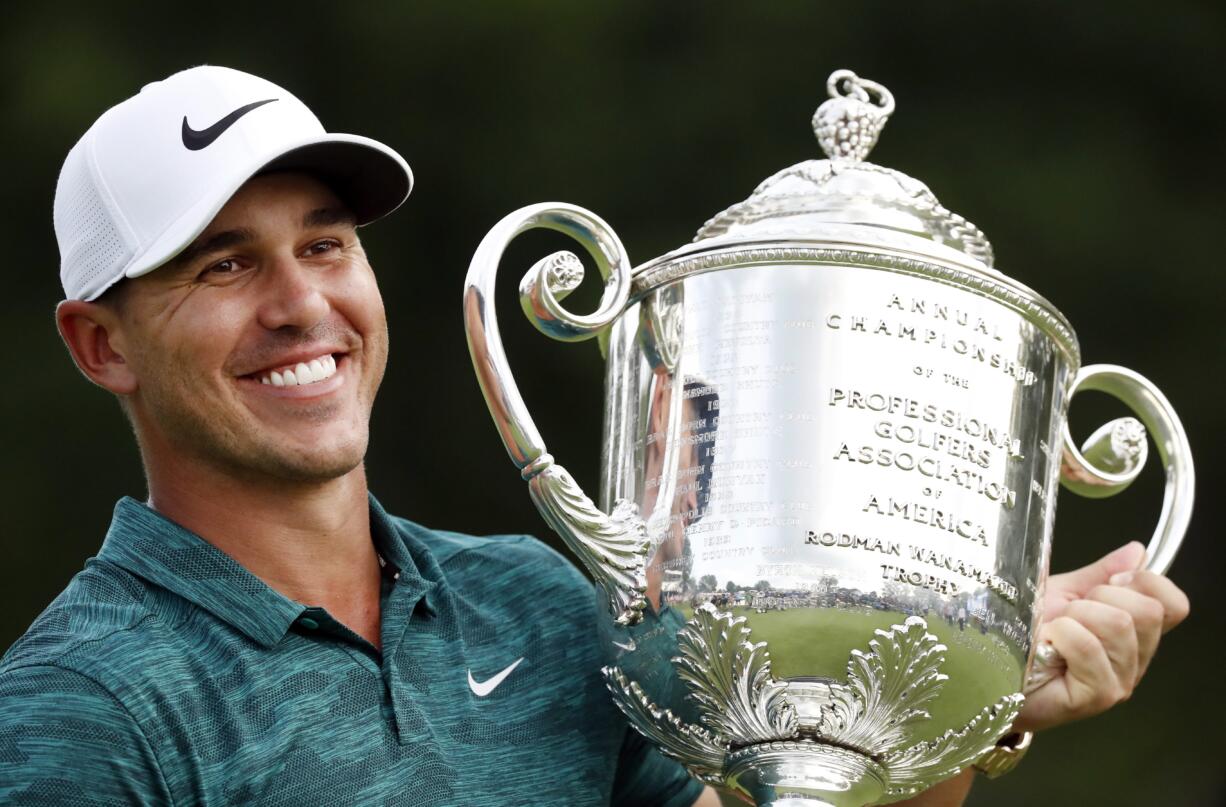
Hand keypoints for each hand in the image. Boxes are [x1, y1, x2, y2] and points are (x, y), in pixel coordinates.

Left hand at [1015, 541, 1188, 733]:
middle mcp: (1135, 660)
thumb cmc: (1025, 636)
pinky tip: (1046, 646)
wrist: (993, 672)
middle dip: (1099, 598)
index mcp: (1133, 633)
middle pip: (1148, 611)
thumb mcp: (1062, 593)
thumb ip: (1099, 574)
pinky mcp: (1098, 696)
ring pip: (1119, 624)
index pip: (1173, 605)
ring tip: (1054, 631)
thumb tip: (1137, 551)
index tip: (1110, 582)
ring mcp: (1120, 681)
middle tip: (1070, 613)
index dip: (1146, 582)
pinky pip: (1088, 645)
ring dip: (1075, 616)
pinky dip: (1059, 635)